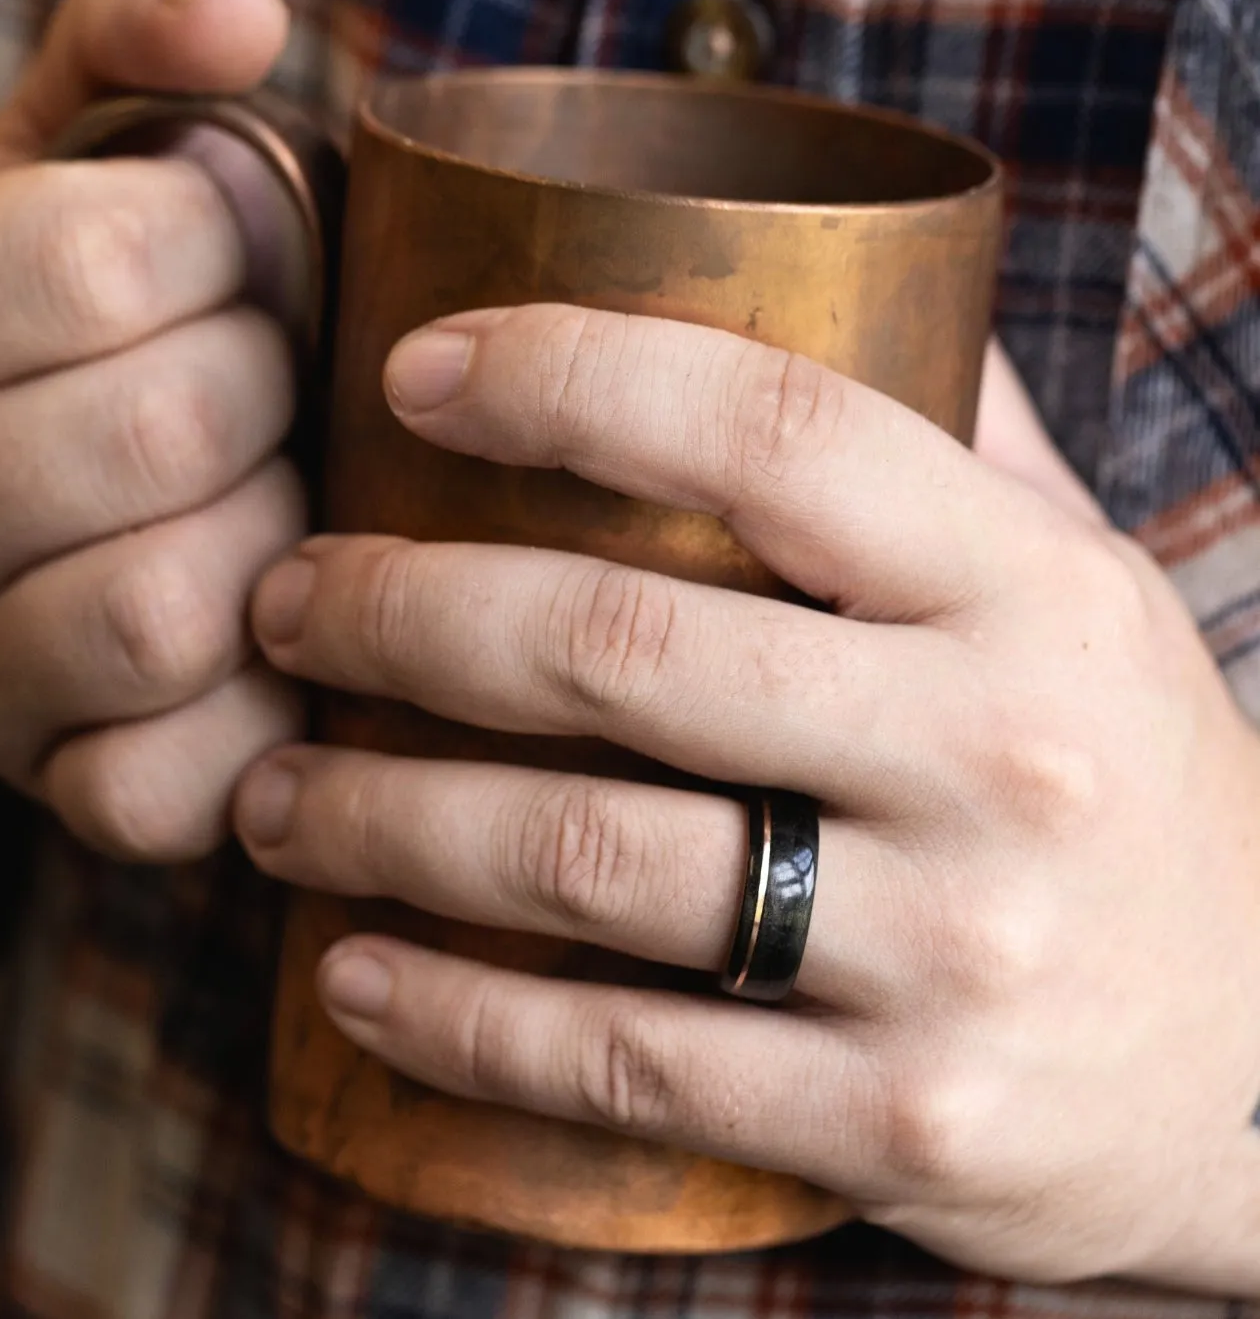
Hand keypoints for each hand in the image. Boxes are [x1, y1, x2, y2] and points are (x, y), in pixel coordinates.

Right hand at [0, 0, 304, 857]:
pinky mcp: (44, 787)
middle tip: (271, 380)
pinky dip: (258, 705)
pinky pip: (172, 777)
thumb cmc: (18, 335)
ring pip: (171, 610)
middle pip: (167, 430)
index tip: (238, 257)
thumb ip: (126, 43)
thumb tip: (245, 10)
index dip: (231, 243)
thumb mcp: (39, 165)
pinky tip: (268, 628)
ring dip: (276, 535)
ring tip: (271, 493)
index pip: (103, 260)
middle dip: (269, 385)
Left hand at [238, 304, 1259, 1291]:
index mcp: (1031, 592)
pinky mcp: (902, 1126)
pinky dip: (456, 1020)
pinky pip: (623, 1065)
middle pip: (621, 649)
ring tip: (271, 791)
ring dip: (382, 819)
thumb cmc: (1119, 780)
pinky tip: (350, 976)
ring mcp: (955, 954)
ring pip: (590, 863)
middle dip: (399, 611)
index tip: (409, 371)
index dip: (565, 375)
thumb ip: (941, 441)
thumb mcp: (1076, 591)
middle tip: (283, 598)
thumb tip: (798, 264)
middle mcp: (1000, 760)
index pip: (772, 427)